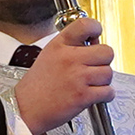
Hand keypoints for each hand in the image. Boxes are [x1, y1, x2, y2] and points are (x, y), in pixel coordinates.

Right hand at [18, 16, 115, 134]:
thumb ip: (71, 46)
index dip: (96, 29)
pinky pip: (108, 92)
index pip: (86, 25)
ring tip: (91, 84)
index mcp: (60, 45)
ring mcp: (77, 77)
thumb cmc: (37, 85)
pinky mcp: (82, 96)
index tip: (95, 36)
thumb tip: (95, 44)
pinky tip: (94, 95)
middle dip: (103, 61)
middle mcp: (69, 58)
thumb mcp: (49, 55)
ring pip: (108, 73)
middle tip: (94, 67)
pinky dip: (105, 95)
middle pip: (107, 52)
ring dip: (103, 81)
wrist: (25, 109)